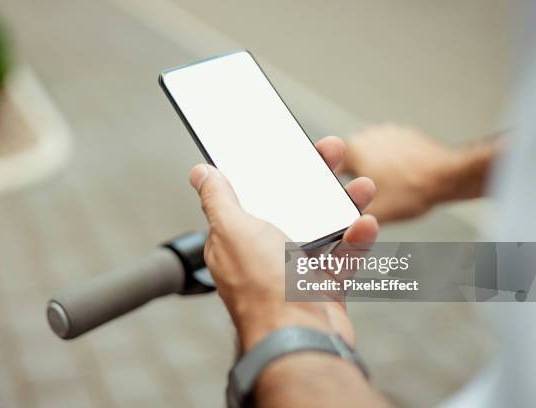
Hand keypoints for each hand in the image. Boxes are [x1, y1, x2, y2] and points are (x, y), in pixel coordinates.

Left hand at [189, 137, 376, 350]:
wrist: (298, 340)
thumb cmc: (262, 286)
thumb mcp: (233, 230)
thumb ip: (218, 199)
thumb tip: (200, 173)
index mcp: (239, 236)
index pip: (253, 192)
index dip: (269, 167)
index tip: (288, 145)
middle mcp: (266, 252)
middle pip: (291, 204)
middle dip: (313, 176)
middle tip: (332, 150)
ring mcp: (296, 270)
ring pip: (323, 227)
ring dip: (343, 204)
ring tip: (363, 186)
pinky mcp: (323, 287)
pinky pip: (343, 257)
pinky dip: (356, 241)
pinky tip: (366, 225)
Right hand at [338, 123, 462, 222]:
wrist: (449, 176)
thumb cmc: (412, 192)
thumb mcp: (374, 213)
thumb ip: (348, 217)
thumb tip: (336, 223)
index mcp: (352, 150)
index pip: (330, 168)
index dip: (335, 186)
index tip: (345, 197)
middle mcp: (366, 135)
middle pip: (350, 162)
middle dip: (356, 178)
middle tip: (372, 196)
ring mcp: (387, 132)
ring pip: (370, 156)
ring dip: (374, 170)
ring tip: (390, 188)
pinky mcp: (404, 135)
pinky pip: (389, 151)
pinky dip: (391, 163)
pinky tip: (401, 179)